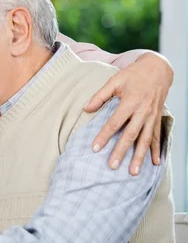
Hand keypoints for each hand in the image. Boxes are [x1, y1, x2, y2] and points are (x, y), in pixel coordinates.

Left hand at [84, 52, 173, 175]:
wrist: (158, 69)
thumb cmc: (133, 74)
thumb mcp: (115, 80)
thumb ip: (100, 96)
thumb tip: (85, 109)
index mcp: (130, 102)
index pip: (114, 123)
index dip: (104, 136)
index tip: (95, 148)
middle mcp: (142, 112)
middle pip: (130, 135)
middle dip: (121, 152)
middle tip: (112, 166)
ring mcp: (152, 117)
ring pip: (145, 140)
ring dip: (139, 157)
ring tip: (133, 172)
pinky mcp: (158, 119)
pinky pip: (157, 137)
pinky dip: (156, 150)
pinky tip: (155, 163)